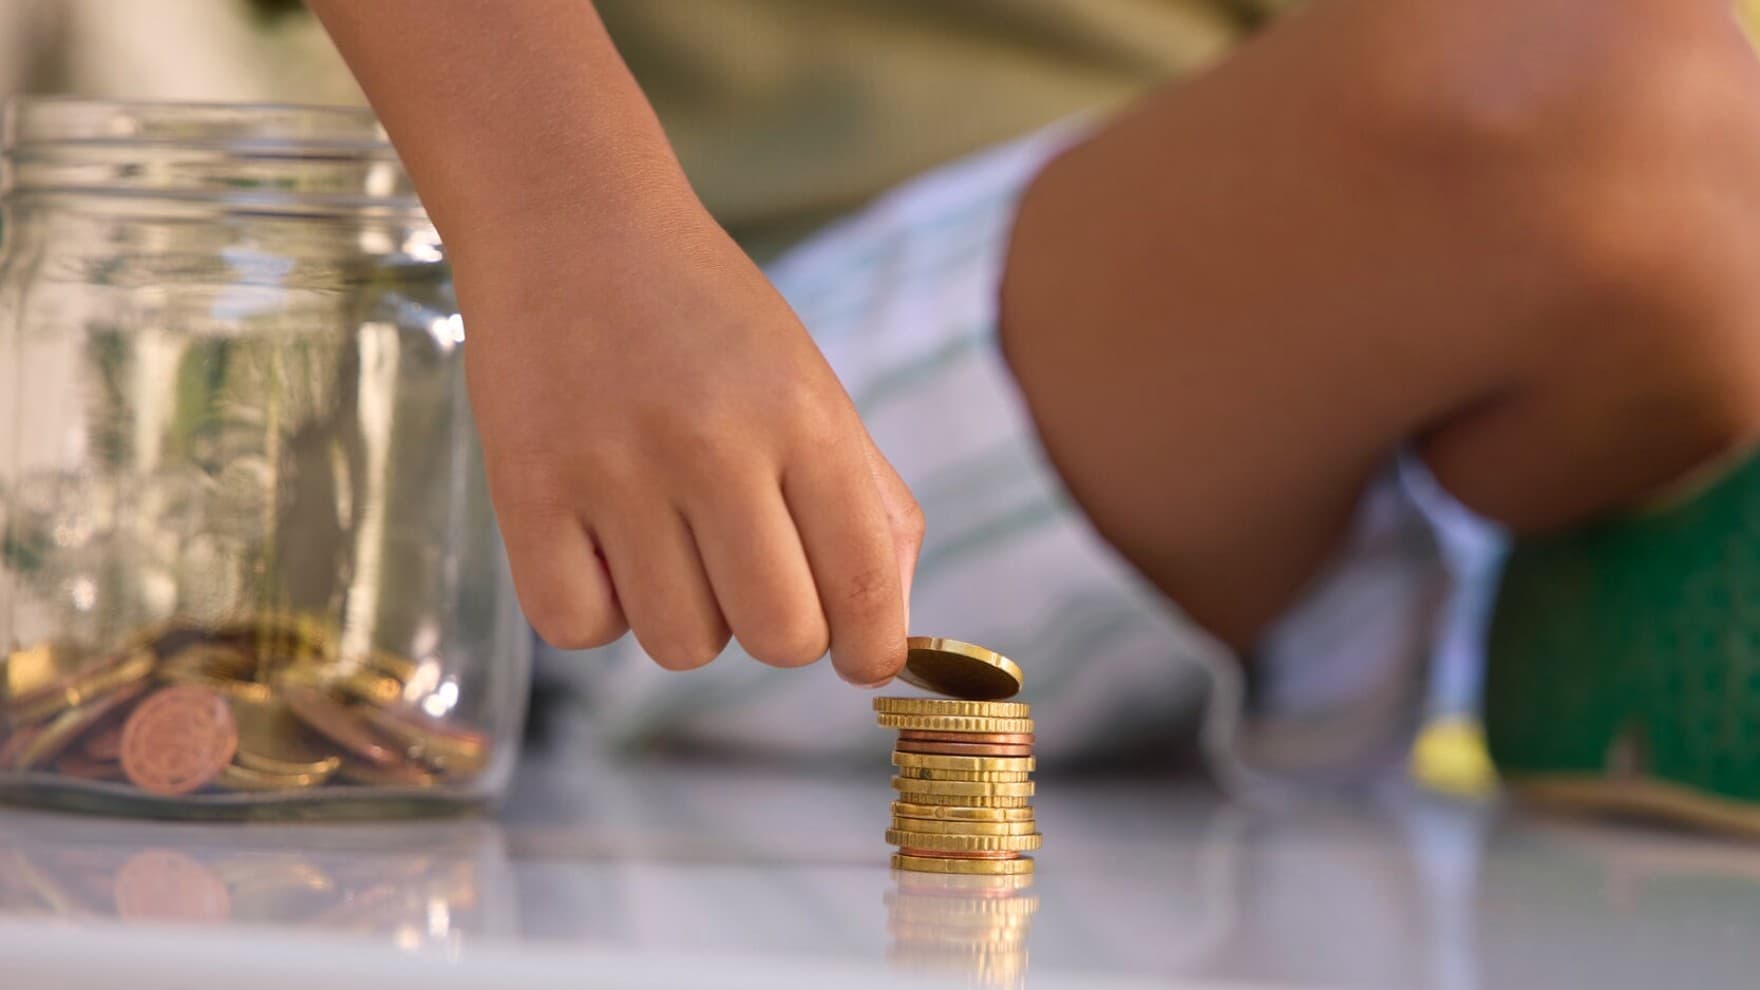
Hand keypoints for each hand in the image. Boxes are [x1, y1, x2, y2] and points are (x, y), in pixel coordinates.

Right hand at [457, 207, 921, 684]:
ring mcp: (612, 470)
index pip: (863, 583)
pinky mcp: (524, 489)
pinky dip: (598, 609)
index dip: (872, 648)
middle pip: (779, 637)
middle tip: (752, 576)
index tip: (861, 656)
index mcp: (802, 416)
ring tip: (667, 536)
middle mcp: (712, 445)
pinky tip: (602, 544)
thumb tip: (890, 630)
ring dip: (686, 615)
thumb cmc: (705, 318)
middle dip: (779, 631)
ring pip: (681, 645)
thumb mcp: (810, 385)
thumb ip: (868, 503)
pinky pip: (579, 628)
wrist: (569, 218)